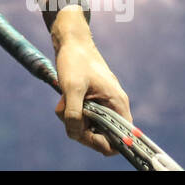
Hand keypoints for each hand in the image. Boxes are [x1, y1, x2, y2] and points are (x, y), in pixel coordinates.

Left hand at [52, 32, 132, 155]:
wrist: (70, 41)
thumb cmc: (75, 60)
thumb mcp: (72, 88)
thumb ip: (74, 113)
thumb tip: (75, 134)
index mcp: (118, 105)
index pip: (121, 140)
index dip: (103, 143)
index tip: (84, 133)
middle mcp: (113, 107)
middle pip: (101, 136)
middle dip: (81, 129)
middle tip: (67, 114)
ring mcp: (103, 104)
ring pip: (89, 126)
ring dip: (72, 119)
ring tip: (63, 102)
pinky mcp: (92, 101)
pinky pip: (82, 116)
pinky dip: (70, 112)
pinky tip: (63, 99)